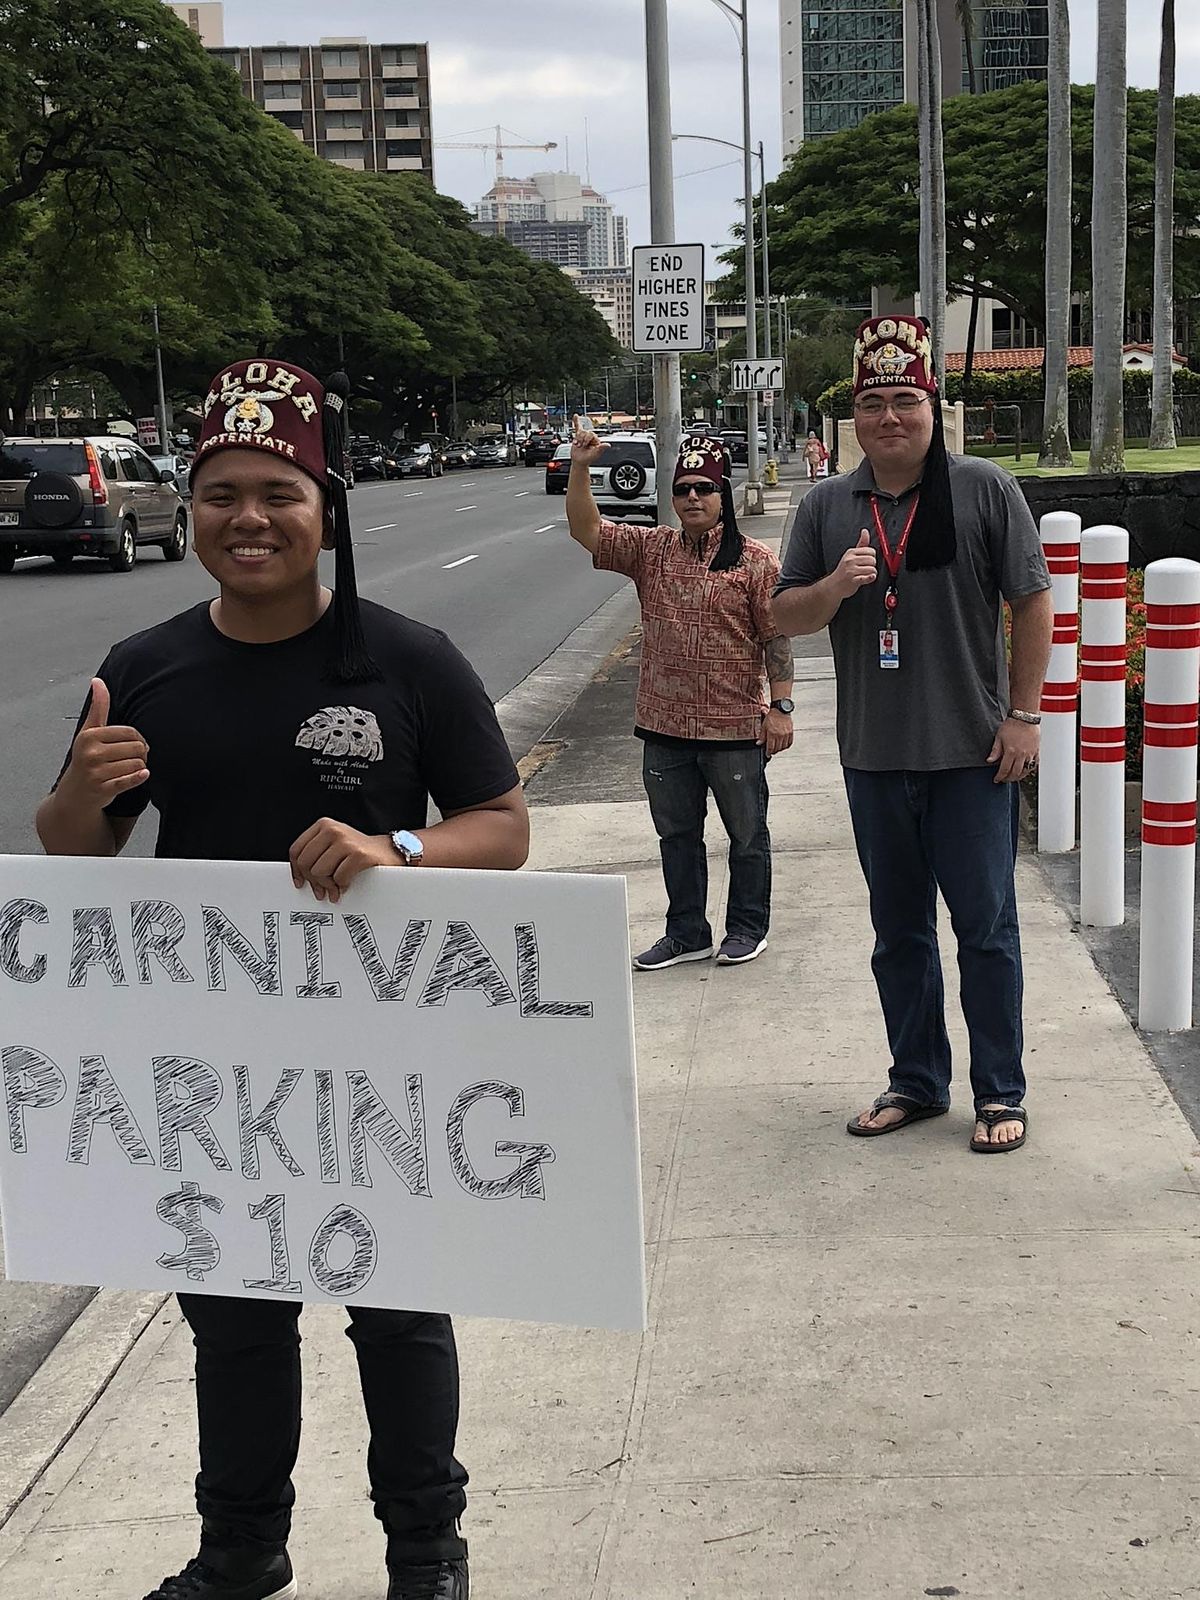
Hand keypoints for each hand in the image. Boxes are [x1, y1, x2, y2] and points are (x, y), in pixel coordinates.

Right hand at [62, 678, 149, 808]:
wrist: (75, 793)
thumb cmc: (85, 758)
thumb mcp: (89, 731)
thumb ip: (98, 707)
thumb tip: (98, 681)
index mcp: (89, 736)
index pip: (130, 732)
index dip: (138, 739)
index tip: (135, 744)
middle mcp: (91, 753)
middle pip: (136, 748)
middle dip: (141, 753)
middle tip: (134, 758)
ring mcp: (96, 772)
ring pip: (137, 764)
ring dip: (139, 767)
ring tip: (130, 768)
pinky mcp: (103, 789)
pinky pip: (129, 780)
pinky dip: (139, 777)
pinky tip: (143, 774)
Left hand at [289, 819, 398, 902]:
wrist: (388, 850)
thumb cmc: (359, 850)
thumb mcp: (333, 844)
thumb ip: (316, 854)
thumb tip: (301, 875)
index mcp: (323, 826)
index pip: (297, 850)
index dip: (296, 870)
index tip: (300, 881)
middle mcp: (333, 830)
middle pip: (306, 863)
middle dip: (314, 881)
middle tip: (322, 889)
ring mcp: (346, 841)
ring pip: (319, 872)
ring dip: (328, 885)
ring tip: (335, 887)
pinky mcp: (359, 855)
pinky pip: (339, 878)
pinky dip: (342, 885)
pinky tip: (347, 883)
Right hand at [570, 417, 607, 466]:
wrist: (579, 462)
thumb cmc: (587, 459)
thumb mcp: (595, 454)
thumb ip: (601, 449)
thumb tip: (608, 445)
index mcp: (596, 441)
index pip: (592, 434)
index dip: (587, 439)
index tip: (585, 445)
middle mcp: (591, 438)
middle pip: (586, 432)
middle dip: (582, 439)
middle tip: (582, 446)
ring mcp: (584, 437)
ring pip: (580, 432)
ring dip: (578, 439)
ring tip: (578, 445)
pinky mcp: (578, 436)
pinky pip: (578, 427)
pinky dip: (576, 421)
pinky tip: (575, 416)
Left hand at [757, 708, 793, 757]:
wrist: (781, 710)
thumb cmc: (772, 717)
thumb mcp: (764, 726)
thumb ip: (762, 736)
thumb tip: (759, 743)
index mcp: (772, 734)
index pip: (770, 747)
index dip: (768, 752)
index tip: (767, 754)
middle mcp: (780, 735)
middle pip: (777, 748)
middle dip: (773, 751)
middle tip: (771, 751)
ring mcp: (786, 734)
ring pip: (783, 747)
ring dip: (779, 749)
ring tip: (776, 748)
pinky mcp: (790, 733)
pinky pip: (789, 743)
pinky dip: (786, 746)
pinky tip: (783, 745)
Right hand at [831, 530, 876, 599]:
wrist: (834, 585)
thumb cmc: (844, 570)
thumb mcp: (851, 555)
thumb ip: (861, 543)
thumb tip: (865, 531)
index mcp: (851, 552)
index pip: (871, 551)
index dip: (872, 557)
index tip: (867, 561)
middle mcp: (850, 560)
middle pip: (872, 560)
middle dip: (872, 566)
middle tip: (865, 569)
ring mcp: (851, 570)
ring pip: (872, 569)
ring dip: (872, 573)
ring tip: (865, 575)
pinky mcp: (853, 580)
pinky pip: (867, 578)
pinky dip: (870, 578)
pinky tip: (869, 578)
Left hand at [986, 718, 1039, 783]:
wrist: (1025, 717)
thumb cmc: (1012, 725)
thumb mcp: (999, 737)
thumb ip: (995, 751)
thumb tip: (990, 760)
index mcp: (1011, 752)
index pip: (1004, 770)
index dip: (1000, 777)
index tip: (997, 779)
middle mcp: (1022, 754)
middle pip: (1015, 773)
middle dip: (1008, 779)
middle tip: (1004, 779)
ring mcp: (1030, 754)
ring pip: (1025, 771)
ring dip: (1018, 776)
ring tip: (1013, 777)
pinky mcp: (1036, 751)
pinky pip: (1034, 764)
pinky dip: (1029, 770)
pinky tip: (1024, 770)